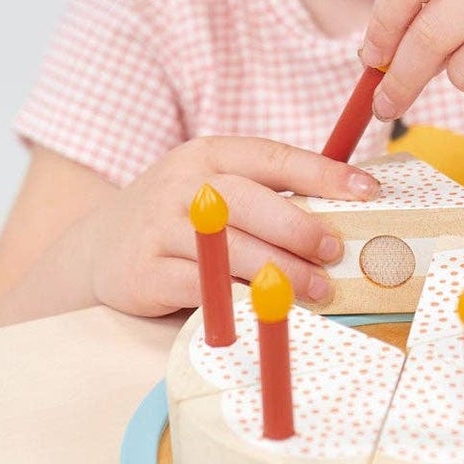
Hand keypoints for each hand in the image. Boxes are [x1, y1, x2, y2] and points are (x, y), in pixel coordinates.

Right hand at [88, 136, 379, 317]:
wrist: (96, 246)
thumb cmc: (178, 216)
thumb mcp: (212, 186)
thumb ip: (266, 193)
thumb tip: (345, 210)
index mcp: (209, 154)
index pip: (272, 156)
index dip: (322, 172)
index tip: (367, 189)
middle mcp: (182, 183)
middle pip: (248, 200)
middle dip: (298, 226)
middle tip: (335, 250)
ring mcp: (159, 226)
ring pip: (227, 247)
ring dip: (277, 271)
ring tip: (317, 289)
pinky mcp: (144, 270)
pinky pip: (199, 286)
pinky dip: (236, 299)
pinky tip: (265, 310)